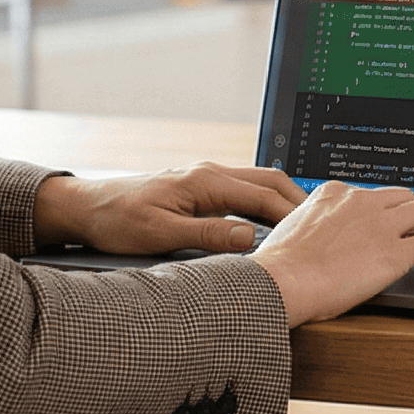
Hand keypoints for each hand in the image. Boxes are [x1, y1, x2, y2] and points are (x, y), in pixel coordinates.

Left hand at [32, 162, 306, 255]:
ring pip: (259, 184)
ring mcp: (206, 179)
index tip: (318, 232)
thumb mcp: (160, 234)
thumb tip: (249, 239)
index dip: (294, 214)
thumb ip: (207, 235)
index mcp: (205, 181)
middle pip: (270, 181)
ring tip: (308, 227)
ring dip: (285, 202)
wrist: (87, 208)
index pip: (264, 196)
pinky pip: (244, 192)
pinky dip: (267, 204)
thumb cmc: (117, 221)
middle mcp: (210, 174)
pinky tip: (274, 224)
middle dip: (299, 203)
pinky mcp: (200, 189)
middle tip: (326, 227)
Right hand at [251, 182, 413, 326]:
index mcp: (333, 194)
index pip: (371, 194)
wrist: (281, 281)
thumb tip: (311, 241)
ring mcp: (381, 225)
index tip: (387, 220)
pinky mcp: (396, 253)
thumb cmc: (278, 267)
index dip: (384, 209)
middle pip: (402, 197)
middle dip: (413, 213)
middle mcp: (361, 202)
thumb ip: (310, 228)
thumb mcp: (291, 231)